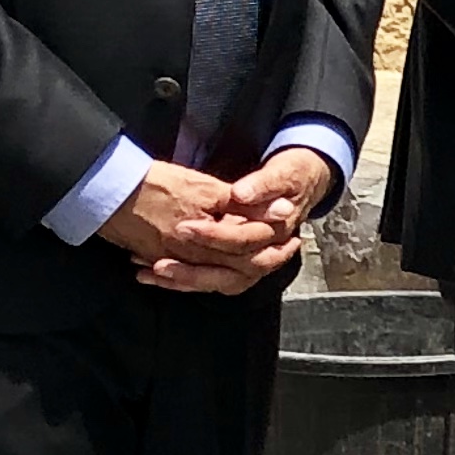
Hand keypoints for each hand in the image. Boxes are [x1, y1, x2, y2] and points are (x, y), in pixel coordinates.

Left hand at [133, 142, 335, 293]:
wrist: (302, 182)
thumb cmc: (290, 175)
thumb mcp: (282, 173)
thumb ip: (263, 185)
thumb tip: (241, 195)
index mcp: (278, 232)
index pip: (244, 241)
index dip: (215, 236)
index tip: (183, 227)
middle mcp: (267, 253)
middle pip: (232, 273)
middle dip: (193, 271)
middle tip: (159, 263)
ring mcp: (253, 261)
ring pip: (220, 282)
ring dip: (186, 281)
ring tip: (152, 274)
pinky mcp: (239, 263)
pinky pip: (211, 279)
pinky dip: (183, 280)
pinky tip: (153, 275)